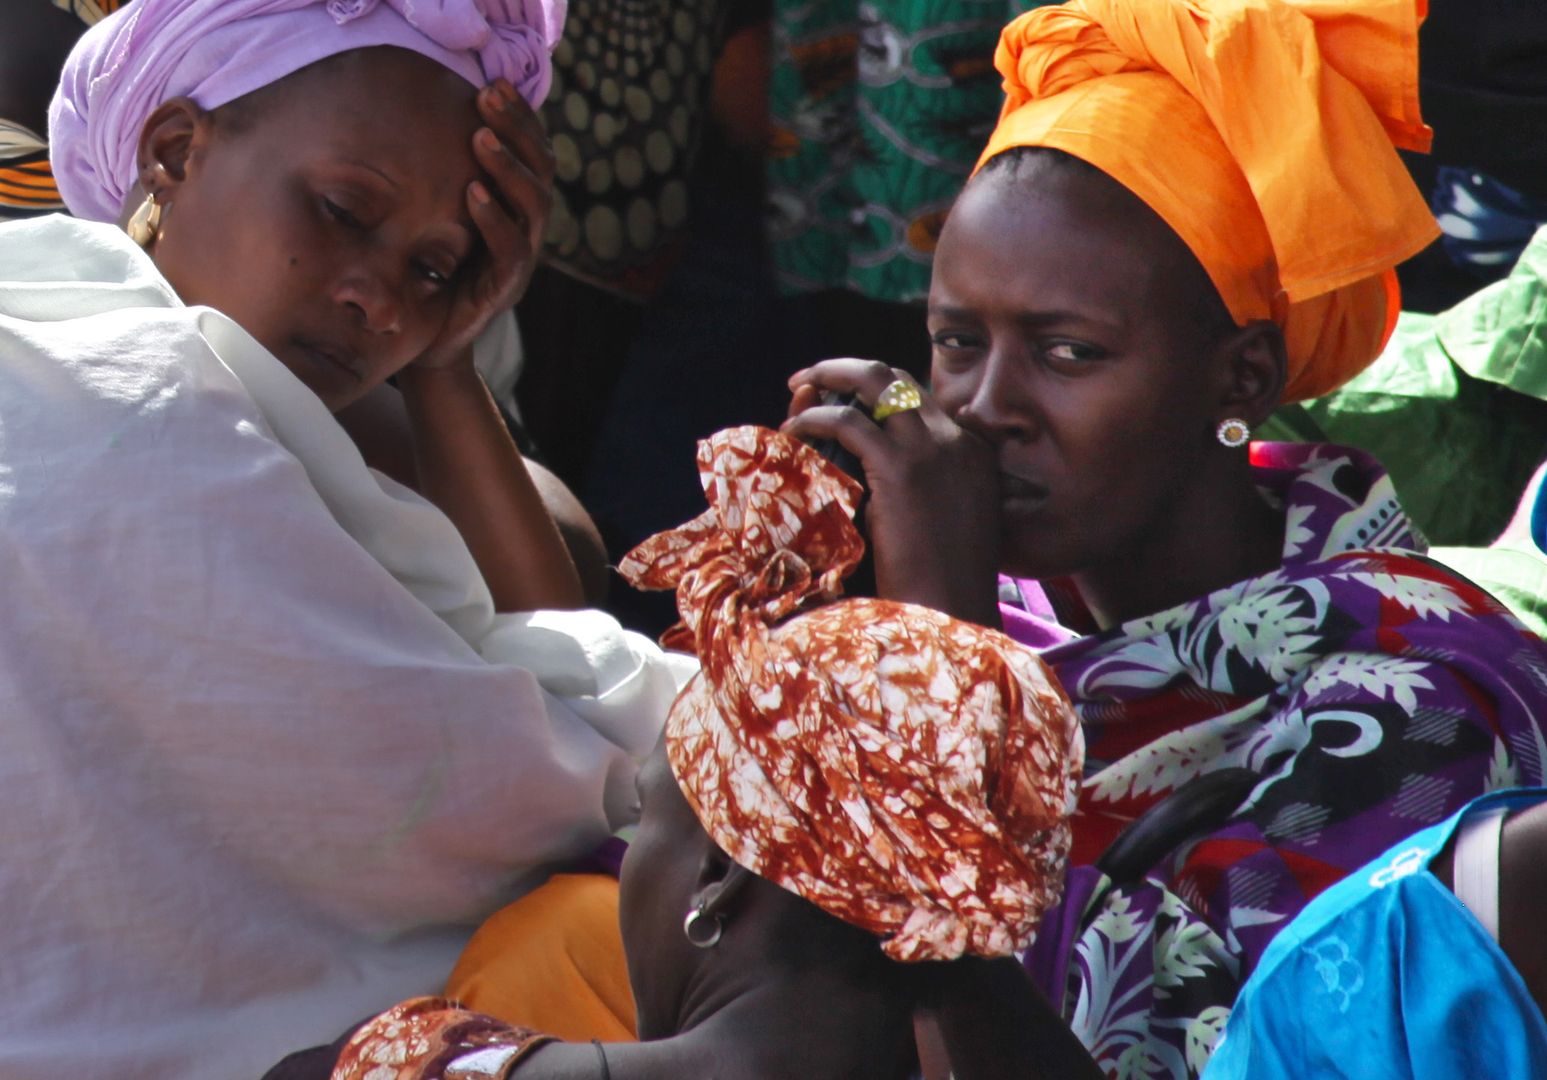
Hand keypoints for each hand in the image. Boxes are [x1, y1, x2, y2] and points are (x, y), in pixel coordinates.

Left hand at [414, 79, 554, 371]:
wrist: (428, 342)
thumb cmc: (429, 273)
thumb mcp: (435, 214)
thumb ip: (442, 177)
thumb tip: (419, 117)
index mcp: (515, 206)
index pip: (532, 152)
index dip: (520, 118)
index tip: (494, 82)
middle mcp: (526, 228)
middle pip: (542, 169)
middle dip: (517, 129)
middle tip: (489, 96)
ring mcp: (520, 259)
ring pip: (534, 205)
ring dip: (509, 168)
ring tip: (482, 138)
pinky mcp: (504, 288)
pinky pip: (511, 249)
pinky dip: (495, 218)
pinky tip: (473, 193)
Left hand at [782, 359, 1001, 624]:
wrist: (953, 612)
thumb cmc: (945, 584)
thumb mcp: (949, 522)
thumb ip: (929, 488)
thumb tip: (880, 477)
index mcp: (974, 450)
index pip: (918, 395)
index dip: (874, 388)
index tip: (841, 396)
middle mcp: (957, 438)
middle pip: (896, 377)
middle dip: (848, 370)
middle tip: (810, 379)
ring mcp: (932, 449)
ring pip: (873, 380)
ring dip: (828, 376)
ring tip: (797, 388)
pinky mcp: (899, 468)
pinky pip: (847, 419)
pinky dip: (815, 418)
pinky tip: (794, 431)